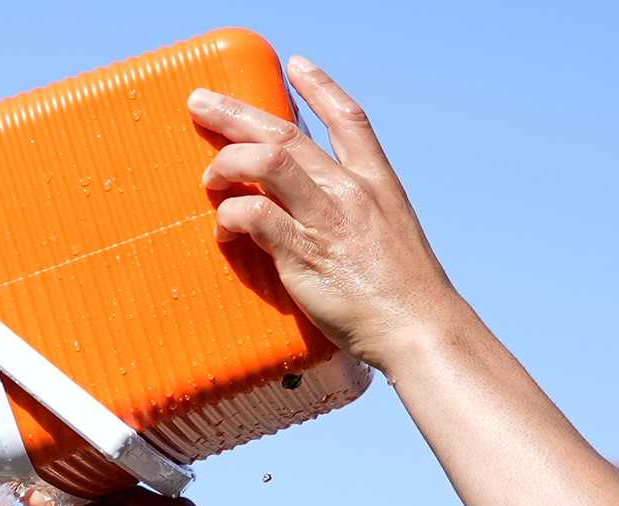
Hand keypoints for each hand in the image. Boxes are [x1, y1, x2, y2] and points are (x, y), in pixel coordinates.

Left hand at [190, 57, 462, 374]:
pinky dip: (229, 217)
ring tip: (209, 178)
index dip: (319, 87)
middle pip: (285, 133)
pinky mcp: (303, 252)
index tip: (294, 65)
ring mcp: (325, 218)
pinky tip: (223, 231)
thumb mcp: (391, 237)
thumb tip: (321, 221)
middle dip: (236, 114)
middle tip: (200, 103)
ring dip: (226, 162)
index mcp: (376, 182)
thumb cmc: (404, 295)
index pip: (348, 118)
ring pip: (266, 162)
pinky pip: (253, 216)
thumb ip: (355, 218)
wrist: (418, 327)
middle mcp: (349, 191)